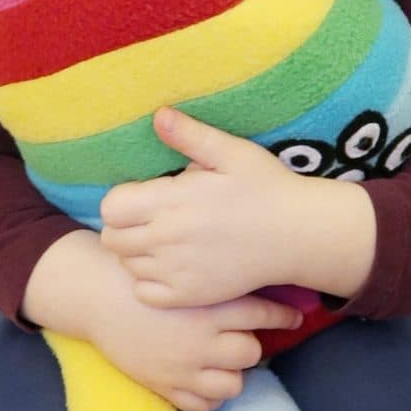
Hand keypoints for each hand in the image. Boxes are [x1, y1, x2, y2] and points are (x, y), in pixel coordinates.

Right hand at [85, 246, 301, 410]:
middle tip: (242, 337)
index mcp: (208, 308)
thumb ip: (217, 274)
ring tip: (224, 362)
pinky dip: (210, 396)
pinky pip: (203, 404)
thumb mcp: (182, 267)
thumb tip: (257, 267)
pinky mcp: (166, 387)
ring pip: (232, 385)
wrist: (97, 297)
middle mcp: (201, 341)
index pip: (261, 315)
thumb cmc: (141, 273)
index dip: (283, 316)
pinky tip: (205, 379)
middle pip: (250, 353)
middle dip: (249, 345)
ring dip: (233, 374)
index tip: (295, 316)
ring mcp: (184, 369)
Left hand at [100, 108, 305, 307]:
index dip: (122, 200)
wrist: (299, 235)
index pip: (111, 208)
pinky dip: (150, 281)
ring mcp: (177, 271)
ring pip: (127, 265)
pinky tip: (171, 265)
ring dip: (137, 253)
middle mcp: (167, 240)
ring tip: (164, 239)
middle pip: (112, 239)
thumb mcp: (232, 152)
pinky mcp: (189, 295)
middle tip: (152, 217)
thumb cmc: (266, 187)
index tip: (144, 195)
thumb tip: (158, 115)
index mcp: (172, 201)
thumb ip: (190, 135)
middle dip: (124, 226)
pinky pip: (145, 293)